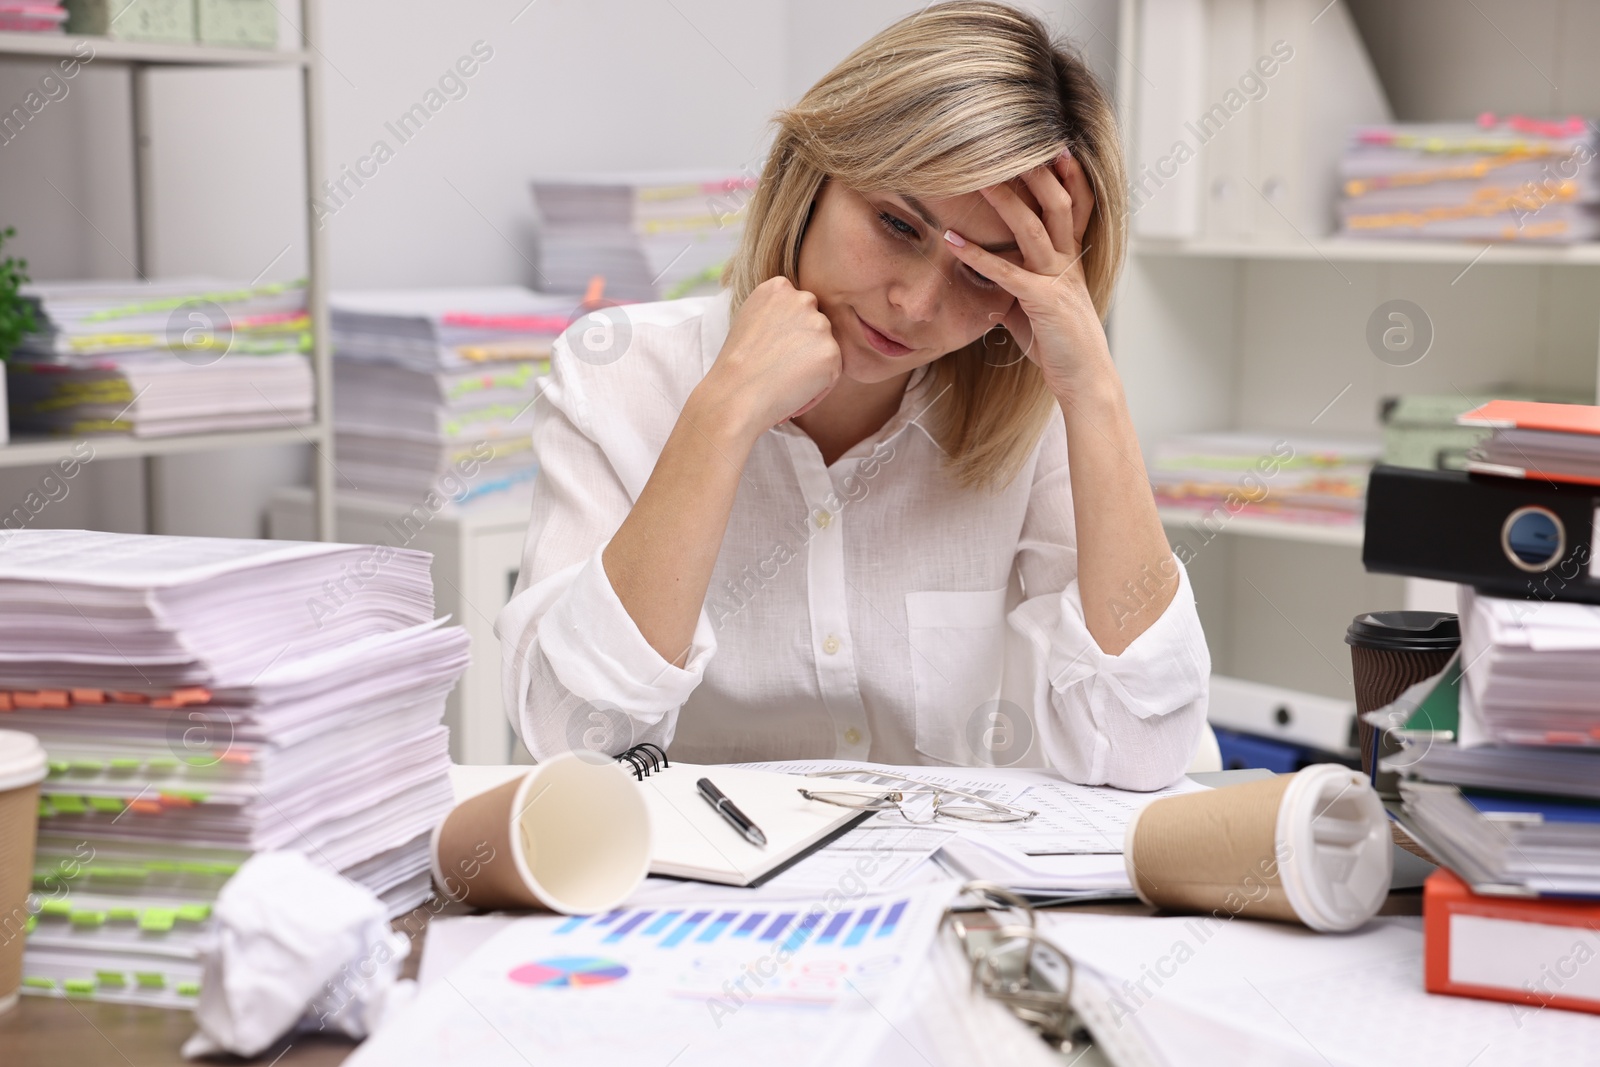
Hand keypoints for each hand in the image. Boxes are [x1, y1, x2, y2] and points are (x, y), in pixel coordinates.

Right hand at [698, 276, 840, 436]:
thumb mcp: (749, 322)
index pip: (798, 309)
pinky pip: (833, 373)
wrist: (735, 394)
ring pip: (825, 349)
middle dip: (803, 349)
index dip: (787, 335)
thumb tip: (796, 326)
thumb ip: (776, 314)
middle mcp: (802, 298)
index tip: (770, 353)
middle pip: (815, 327)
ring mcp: (819, 324)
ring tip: (784, 383)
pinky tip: (793, 395)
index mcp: (778, 287)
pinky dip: (817, 389)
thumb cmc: (736, 367)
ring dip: (812, 368)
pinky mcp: (831, 351)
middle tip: (779, 370)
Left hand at [941, 152, 1110, 398]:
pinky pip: (1008, 273)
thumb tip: (982, 266)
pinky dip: (977, 256)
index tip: (1051, 143)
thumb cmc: (1058, 343)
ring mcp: (1059, 281)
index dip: (1068, 173)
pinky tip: (952, 242)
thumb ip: (1014, 279)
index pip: (1075, 204)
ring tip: (978, 178)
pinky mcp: (1044, 303)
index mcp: (1071, 258)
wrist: (1084, 380)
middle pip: (1058, 204)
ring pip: (1034, 229)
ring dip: (1005, 202)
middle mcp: (1068, 262)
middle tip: (1011, 141)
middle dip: (1037, 172)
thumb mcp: (1034, 303)